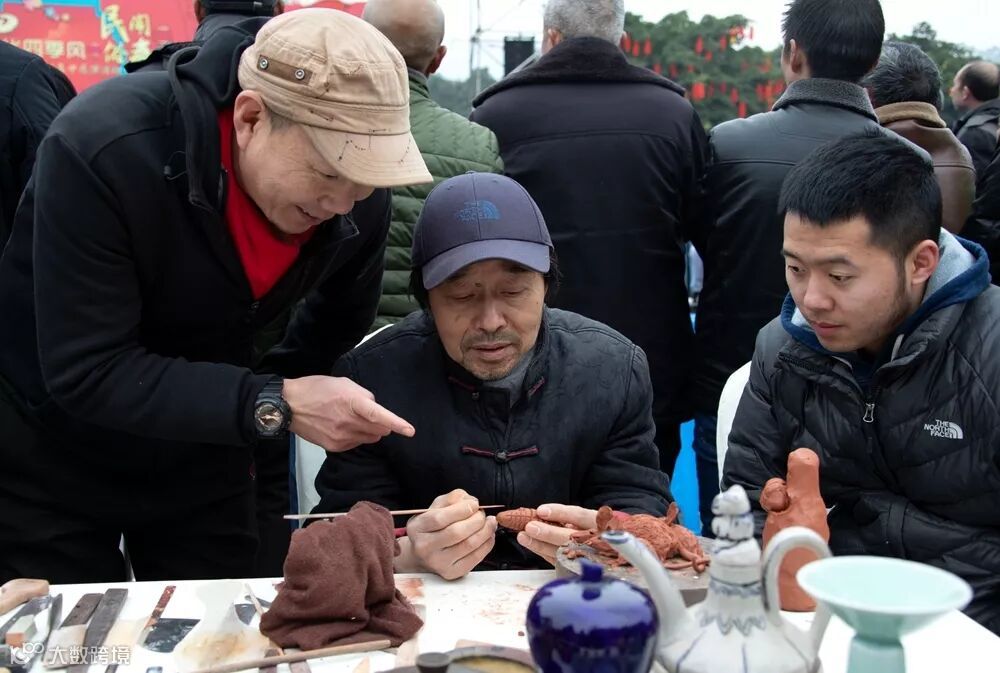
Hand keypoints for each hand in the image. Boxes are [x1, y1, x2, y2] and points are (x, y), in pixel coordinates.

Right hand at [284, 375, 413, 451]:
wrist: (288, 406)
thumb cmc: (315, 389)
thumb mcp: (343, 382)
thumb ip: (363, 395)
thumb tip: (374, 408)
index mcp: (351, 402)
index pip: (378, 415)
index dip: (396, 423)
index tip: (410, 431)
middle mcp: (347, 421)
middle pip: (378, 430)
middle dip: (381, 424)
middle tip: (368, 414)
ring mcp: (340, 436)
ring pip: (369, 438)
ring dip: (369, 430)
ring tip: (351, 418)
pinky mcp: (334, 446)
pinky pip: (356, 444)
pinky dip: (356, 437)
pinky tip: (342, 426)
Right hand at [396, 489, 496, 579]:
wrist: (422, 554)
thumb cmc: (431, 528)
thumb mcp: (435, 507)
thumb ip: (452, 499)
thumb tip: (471, 501)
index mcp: (417, 528)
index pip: (440, 518)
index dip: (462, 509)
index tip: (474, 504)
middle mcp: (425, 547)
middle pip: (456, 532)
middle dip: (476, 520)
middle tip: (482, 514)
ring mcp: (438, 563)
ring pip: (468, 545)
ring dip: (485, 531)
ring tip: (489, 522)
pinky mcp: (451, 573)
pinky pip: (475, 558)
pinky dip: (487, 544)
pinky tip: (489, 536)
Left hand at [516, 504, 597, 565]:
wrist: (618, 555)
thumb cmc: (603, 533)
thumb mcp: (595, 521)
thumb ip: (573, 517)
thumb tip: (542, 513)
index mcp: (604, 524)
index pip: (581, 516)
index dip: (561, 513)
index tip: (541, 511)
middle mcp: (599, 542)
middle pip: (572, 538)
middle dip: (548, 533)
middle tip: (529, 527)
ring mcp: (591, 559)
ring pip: (564, 553)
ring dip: (541, 545)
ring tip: (524, 537)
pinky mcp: (584, 570)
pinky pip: (561, 562)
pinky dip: (546, 554)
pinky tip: (534, 546)